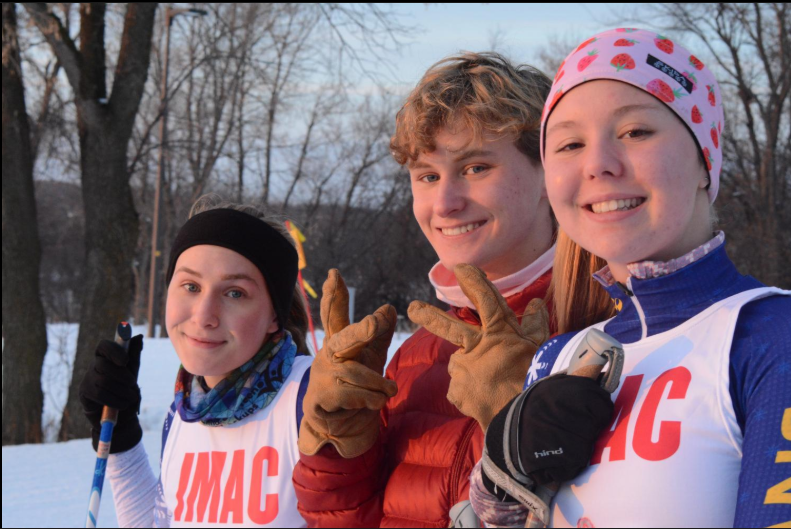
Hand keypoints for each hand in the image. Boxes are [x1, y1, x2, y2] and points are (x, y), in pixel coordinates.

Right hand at [79, 335, 143, 453]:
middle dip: (122, 376)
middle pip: (104, 365)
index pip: (104, 346)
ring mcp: (87, 379)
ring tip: (131, 397)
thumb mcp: (133, 372)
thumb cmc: (127, 390)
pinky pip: (100, 395)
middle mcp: (94, 365)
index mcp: (106, 356)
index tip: (125, 361)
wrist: (122, 415)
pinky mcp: (85, 393)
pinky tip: (123, 404)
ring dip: (122, 390)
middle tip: (133, 384)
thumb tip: (138, 337)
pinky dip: (115, 400)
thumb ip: (134, 355)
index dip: (113, 351)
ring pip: (103, 381)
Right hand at [299, 269, 397, 457]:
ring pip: (356, 372)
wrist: (341, 426)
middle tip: (374, 323)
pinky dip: (370, 399)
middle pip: (344, 339)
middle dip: (360, 332)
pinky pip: (352, 393)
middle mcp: (328, 354)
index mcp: (339, 341)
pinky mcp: (319, 397)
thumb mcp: (371, 358)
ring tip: (389, 391)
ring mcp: (321, 375)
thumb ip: (379, 335)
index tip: (334, 273)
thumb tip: (391, 308)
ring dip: (378, 384)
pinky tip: (375, 402)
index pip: (335, 313)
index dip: (334, 294)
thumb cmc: (355, 386)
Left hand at [407, 263, 548, 430]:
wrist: (528, 420)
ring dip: (468, 369)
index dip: (474, 281)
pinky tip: (485, 400)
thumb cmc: (538, 380)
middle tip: (412, 308)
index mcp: (500, 333)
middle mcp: (478, 347)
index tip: (461, 267)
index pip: (485, 299)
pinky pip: (460, 389)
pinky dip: (470, 392)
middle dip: (429, 316)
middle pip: (450, 326)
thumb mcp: (541, 350)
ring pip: (459, 363)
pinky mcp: (457, 391)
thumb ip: (536, 325)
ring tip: (489, 384)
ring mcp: (465, 369)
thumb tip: (537, 303)